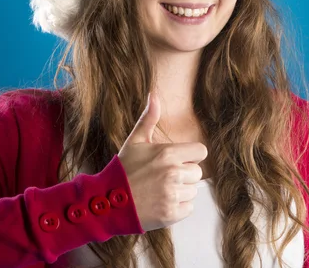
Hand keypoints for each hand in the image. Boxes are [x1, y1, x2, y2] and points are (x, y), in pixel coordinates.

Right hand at [117, 93, 207, 231]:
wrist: (108, 202)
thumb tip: (154, 94)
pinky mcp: (172, 214)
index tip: (176, 160)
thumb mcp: (135, 141)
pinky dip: (177, 208)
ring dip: (181, 192)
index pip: (200, 152)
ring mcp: (172, 195)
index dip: (189, 156)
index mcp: (167, 154)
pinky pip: (188, 208)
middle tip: (163, 177)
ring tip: (160, 190)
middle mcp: (173, 174)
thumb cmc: (123, 170)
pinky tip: (160, 202)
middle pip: (197, 173)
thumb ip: (148, 118)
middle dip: (184, 175)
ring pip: (193, 191)